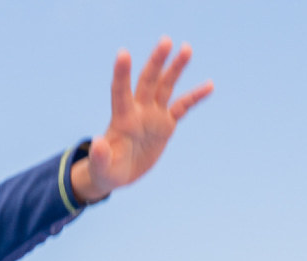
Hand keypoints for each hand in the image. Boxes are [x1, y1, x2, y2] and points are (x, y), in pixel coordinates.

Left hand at [72, 38, 212, 203]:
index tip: (123, 53)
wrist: (117, 174)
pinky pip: (183, 107)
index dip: (121, 74)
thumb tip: (96, 142)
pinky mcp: (165, 125)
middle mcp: (138, 111)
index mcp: (121, 119)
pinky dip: (195, 97)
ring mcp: (153, 116)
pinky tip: (210, 85)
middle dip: (156, 62)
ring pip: (166, 87)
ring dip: (176, 68)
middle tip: (166, 40)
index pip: (120, 91)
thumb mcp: (101, 169)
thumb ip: (99, 157)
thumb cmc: (105, 171)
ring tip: (186, 48)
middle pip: (148, 81)